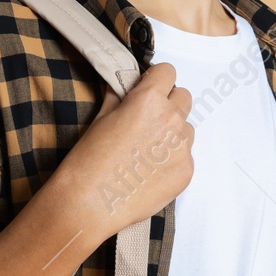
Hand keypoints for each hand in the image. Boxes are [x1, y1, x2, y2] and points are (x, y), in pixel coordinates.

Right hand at [55, 61, 193, 240]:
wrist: (90, 203)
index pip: (168, 72)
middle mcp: (171, 120)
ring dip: (172, 133)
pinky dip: (172, 160)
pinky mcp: (186, 171)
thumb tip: (127, 83)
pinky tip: (150, 172)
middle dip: (169, 103)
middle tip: (148, 120)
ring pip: (186, 128)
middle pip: (184, 97)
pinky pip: (185, 155)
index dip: (157, 79)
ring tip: (146, 151)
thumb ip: (120, 95)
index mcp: (149, 100)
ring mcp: (182, 148)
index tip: (149, 88)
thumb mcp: (101, 117)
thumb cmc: (89, 160)